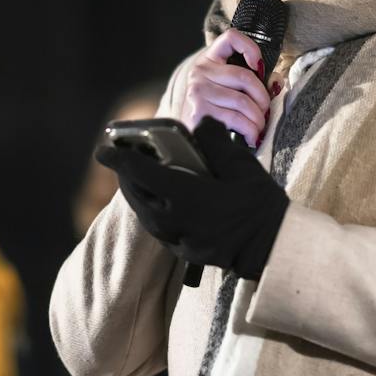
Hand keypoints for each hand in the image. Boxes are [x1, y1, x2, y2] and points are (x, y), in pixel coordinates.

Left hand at [94, 120, 288, 280]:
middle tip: (121, 161)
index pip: (141, 173)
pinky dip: (152, 214)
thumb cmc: (260, 204)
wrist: (274, 248)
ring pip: (145, 216)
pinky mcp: (186, 253)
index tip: (101, 149)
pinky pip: (159, 231)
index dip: (119, 159)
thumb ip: (215, 141)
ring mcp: (180, 240)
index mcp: (186, 196)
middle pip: (137, 196)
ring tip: (137, 181)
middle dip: (125, 177)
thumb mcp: (241, 165)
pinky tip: (158, 204)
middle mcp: (176, 220)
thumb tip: (200, 122)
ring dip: (137, 196)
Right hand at [180, 29, 270, 145]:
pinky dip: (249, 130)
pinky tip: (251, 136)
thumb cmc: (213, 110)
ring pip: (242, 101)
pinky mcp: (199, 111)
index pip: (230, 37)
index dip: (250, 47)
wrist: (188, 136)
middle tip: (265, 112)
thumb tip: (276, 82)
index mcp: (209, 60)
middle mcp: (201, 72)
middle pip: (244, 77)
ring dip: (257, 119)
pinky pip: (235, 119)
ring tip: (259, 128)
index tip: (259, 66)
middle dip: (262, 98)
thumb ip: (251, 82)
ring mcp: (198, 91)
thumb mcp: (227, 89)